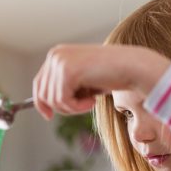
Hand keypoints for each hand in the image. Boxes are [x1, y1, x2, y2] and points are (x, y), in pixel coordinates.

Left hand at [32, 44, 170, 119]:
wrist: (131, 67)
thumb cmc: (111, 76)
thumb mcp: (82, 82)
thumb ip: (63, 88)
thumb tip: (44, 107)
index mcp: (57, 55)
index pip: (39, 83)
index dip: (41, 102)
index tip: (48, 116)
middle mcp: (55, 55)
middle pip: (43, 94)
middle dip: (63, 107)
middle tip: (84, 104)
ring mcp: (60, 62)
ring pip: (53, 101)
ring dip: (73, 108)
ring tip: (91, 100)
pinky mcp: (67, 71)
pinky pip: (63, 102)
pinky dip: (78, 107)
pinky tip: (92, 100)